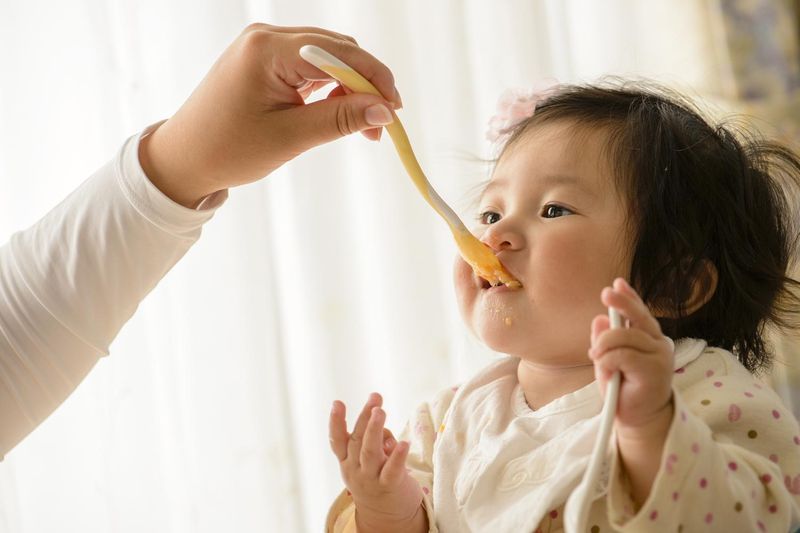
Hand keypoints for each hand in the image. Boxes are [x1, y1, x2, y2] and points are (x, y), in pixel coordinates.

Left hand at [139, 23, 401, 206]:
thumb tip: (386, 111)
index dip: (374, 79)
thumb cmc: (228, 149)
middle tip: (383, 124)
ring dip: (350, 88)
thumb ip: (341, 119)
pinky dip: (330, 90)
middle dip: (365, 85)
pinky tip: (340, 114)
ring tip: (364, 127)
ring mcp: (263, 46)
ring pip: (327, 59)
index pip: (339, 53)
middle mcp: (266, 37)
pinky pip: (310, 67)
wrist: (183, 158)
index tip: (395, 111)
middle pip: (337, 50)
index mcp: (267, 49)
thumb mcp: (290, 137)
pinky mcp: (264, 61)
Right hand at [329, 393, 426, 531]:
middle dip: (365, 417)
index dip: (336, 422)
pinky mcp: (389, 486)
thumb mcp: (366, 460)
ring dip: (374, 430)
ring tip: (380, 411)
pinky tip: (404, 443)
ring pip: (370, 452)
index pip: (337, 440)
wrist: (386, 517)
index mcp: (347, 461)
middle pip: (357, 440)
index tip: (337, 402)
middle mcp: (355, 469)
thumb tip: (380, 422)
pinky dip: (397, 456)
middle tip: (375, 398)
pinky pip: (392, 470)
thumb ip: (371, 438)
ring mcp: (371, 478)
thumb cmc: (377, 479)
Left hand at [588, 277, 674, 435]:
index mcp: (649, 339)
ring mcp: (659, 357)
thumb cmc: (624, 388)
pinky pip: (624, 355)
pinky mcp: (654, 371)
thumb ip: (604, 341)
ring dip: (604, 345)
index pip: (640, 313)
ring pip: (626, 336)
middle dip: (622, 303)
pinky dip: (608, 360)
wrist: (638, 418)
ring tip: (595, 357)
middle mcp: (658, 344)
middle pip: (639, 317)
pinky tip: (604, 369)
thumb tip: (599, 319)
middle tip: (606, 294)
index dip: (629, 297)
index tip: (617, 283)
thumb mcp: (608, 361)